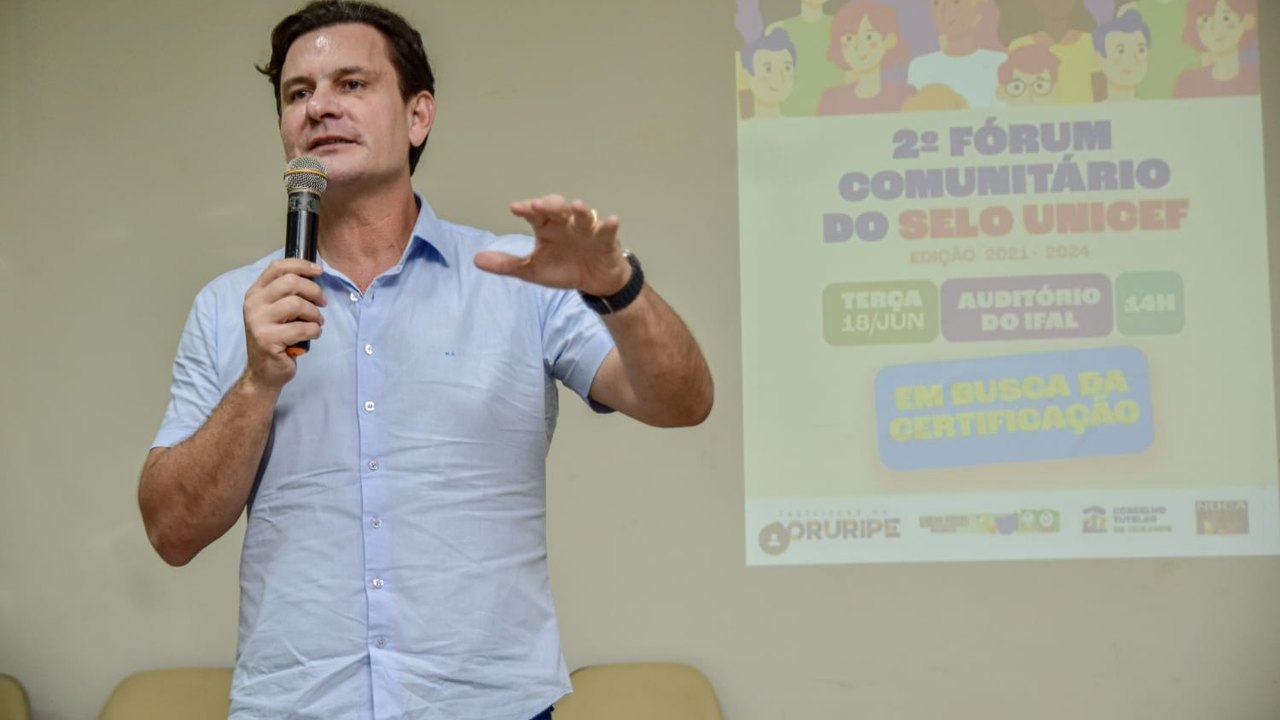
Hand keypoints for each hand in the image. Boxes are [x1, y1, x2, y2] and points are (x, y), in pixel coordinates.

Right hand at [241, 259, 325, 389]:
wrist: (264, 372)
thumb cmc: (276, 339)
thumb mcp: (277, 311)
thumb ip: (287, 293)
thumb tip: (313, 275)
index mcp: (255, 293)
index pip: (277, 267)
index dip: (301, 265)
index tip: (318, 271)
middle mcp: (253, 304)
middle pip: (290, 282)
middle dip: (313, 291)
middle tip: (322, 303)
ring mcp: (258, 322)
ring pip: (297, 304)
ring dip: (315, 314)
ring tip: (316, 323)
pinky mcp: (267, 339)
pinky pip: (302, 328)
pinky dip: (314, 331)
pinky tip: (312, 335)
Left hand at [474, 195, 631, 295]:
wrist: (594, 282)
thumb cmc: (564, 268)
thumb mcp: (533, 270)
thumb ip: (507, 265)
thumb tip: (476, 259)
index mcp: (548, 227)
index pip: (535, 214)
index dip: (527, 209)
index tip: (515, 208)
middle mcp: (566, 224)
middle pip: (558, 208)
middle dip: (549, 205)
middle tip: (538, 205)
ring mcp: (587, 231)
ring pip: (583, 216)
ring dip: (581, 210)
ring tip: (576, 206)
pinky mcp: (605, 241)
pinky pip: (607, 231)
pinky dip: (609, 226)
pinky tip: (610, 220)